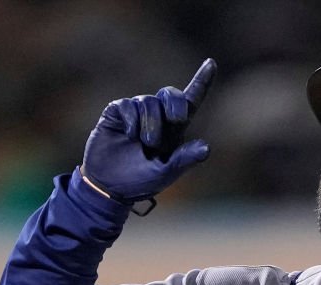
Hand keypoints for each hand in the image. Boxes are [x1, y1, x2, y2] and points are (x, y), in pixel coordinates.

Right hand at [82, 59, 216, 202]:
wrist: (109, 186)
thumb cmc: (141, 180)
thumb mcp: (166, 172)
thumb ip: (185, 159)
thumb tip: (206, 148)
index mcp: (175, 129)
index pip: (191, 100)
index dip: (201, 81)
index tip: (211, 63)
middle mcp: (158, 116)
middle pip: (171, 93)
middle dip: (175, 103)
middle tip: (177, 119)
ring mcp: (136, 112)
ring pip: (149, 102)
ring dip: (151, 124)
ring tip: (145, 145)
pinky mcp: (117, 112)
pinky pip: (128, 105)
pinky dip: (132, 121)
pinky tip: (130, 136)